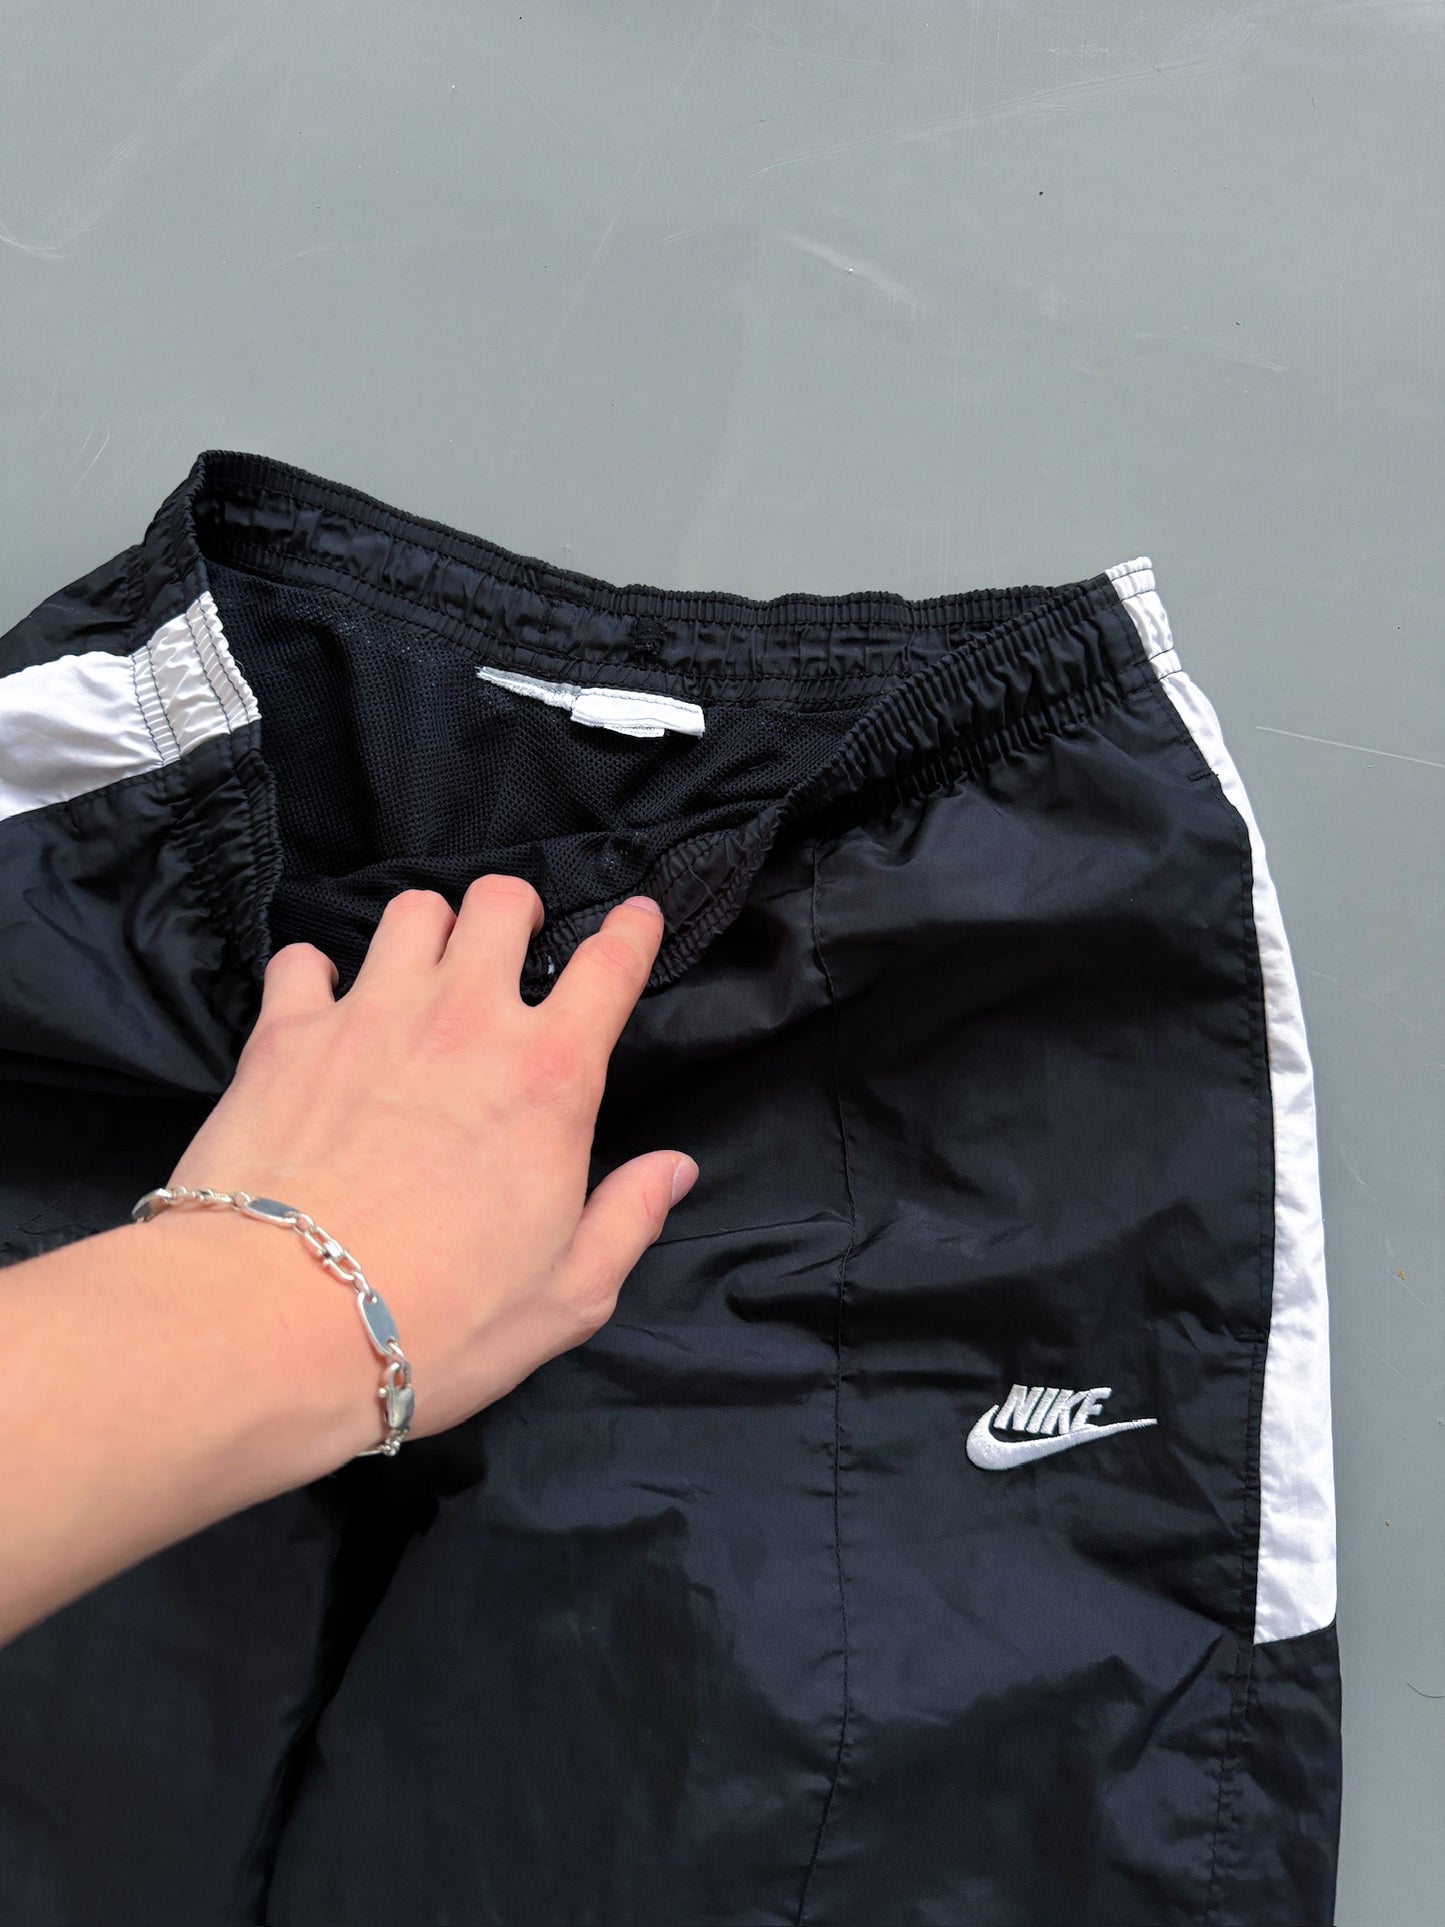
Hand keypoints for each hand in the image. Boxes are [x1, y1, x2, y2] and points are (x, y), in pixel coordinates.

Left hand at [168, 878, 697, 1439]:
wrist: (276, 1323)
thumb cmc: (437, 1320)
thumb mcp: (568, 1297)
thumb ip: (629, 1219)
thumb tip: (675, 1167)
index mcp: (550, 1079)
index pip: (610, 968)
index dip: (632, 931)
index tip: (637, 915)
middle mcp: (465, 1020)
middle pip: (501, 904)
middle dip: (515, 912)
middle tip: (510, 949)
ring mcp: (370, 1014)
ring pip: (411, 911)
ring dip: (428, 930)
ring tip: (423, 969)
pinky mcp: (285, 1033)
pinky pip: (303, 960)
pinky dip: (316, 974)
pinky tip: (321, 1006)